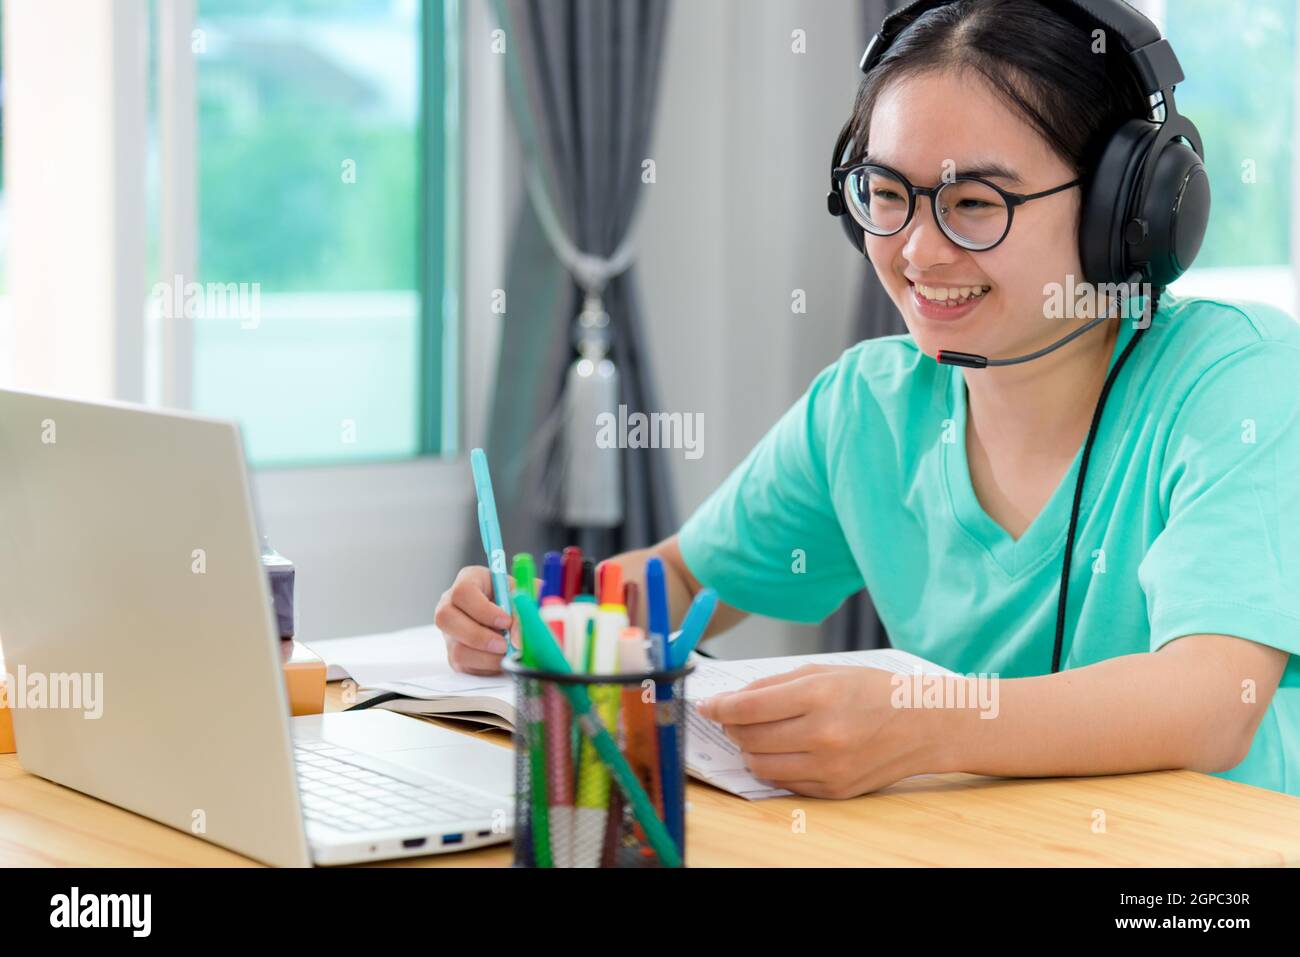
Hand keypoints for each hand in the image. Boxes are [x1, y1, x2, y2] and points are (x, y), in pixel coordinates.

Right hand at [433, 566, 519, 674]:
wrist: (512, 613)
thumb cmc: (514, 597)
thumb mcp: (522, 595)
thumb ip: (522, 612)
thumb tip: (518, 640)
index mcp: (468, 580)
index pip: (463, 592)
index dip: (483, 609)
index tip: (505, 621)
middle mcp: (450, 604)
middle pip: (446, 619)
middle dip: (479, 636)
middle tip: (504, 644)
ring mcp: (449, 630)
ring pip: (456, 648)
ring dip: (486, 656)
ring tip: (507, 652)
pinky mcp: (454, 652)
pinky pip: (464, 665)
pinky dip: (486, 666)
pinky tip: (500, 658)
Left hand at [695, 664, 942, 798]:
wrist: (924, 725)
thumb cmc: (872, 691)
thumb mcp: (825, 671)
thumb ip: (775, 684)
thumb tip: (732, 700)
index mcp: (819, 696)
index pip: (748, 707)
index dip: (719, 707)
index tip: (707, 706)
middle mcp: (823, 734)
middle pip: (749, 738)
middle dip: (732, 727)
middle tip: (733, 718)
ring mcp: (829, 767)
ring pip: (760, 765)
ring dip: (749, 750)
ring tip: (757, 735)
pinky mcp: (835, 790)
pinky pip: (784, 782)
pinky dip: (774, 766)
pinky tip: (784, 751)